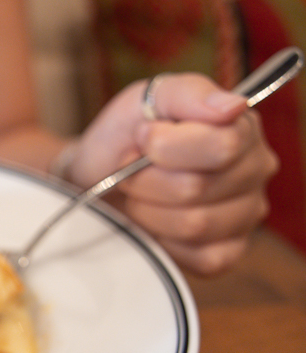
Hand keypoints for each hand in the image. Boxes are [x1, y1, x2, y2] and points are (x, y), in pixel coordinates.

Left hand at [66, 73, 276, 275]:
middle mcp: (254, 171)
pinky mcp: (227, 252)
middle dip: (145, 180)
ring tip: (137, 193)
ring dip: (148, 209)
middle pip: (198, 188)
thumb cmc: (127, 134)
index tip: (141, 137)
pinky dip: (163, 241)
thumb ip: (188, 94)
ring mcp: (245, 214)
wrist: (99, 173)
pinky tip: (153, 221)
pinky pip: (201, 258)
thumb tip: (232, 106)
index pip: (221, 146)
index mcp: (242, 129)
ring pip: (195, 224)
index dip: (165, 146)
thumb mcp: (148, 98)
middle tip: (129, 169)